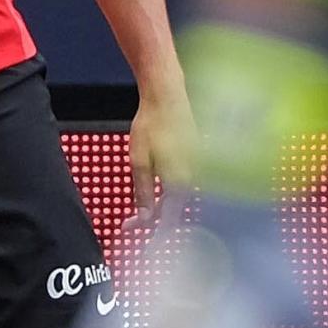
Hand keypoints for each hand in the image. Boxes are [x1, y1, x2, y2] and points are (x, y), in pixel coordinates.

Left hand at [125, 78, 196, 228]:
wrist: (167, 97)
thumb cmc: (151, 125)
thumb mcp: (139, 161)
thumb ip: (143, 191)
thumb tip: (145, 218)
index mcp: (179, 181)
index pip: (166, 216)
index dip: (149, 227)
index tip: (131, 231)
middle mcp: (193, 177)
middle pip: (174, 208)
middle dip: (154, 218)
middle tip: (131, 223)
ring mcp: (197, 167)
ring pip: (178, 196)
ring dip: (161, 206)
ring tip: (142, 213)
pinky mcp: (195, 159)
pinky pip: (182, 183)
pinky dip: (168, 192)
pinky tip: (157, 193)